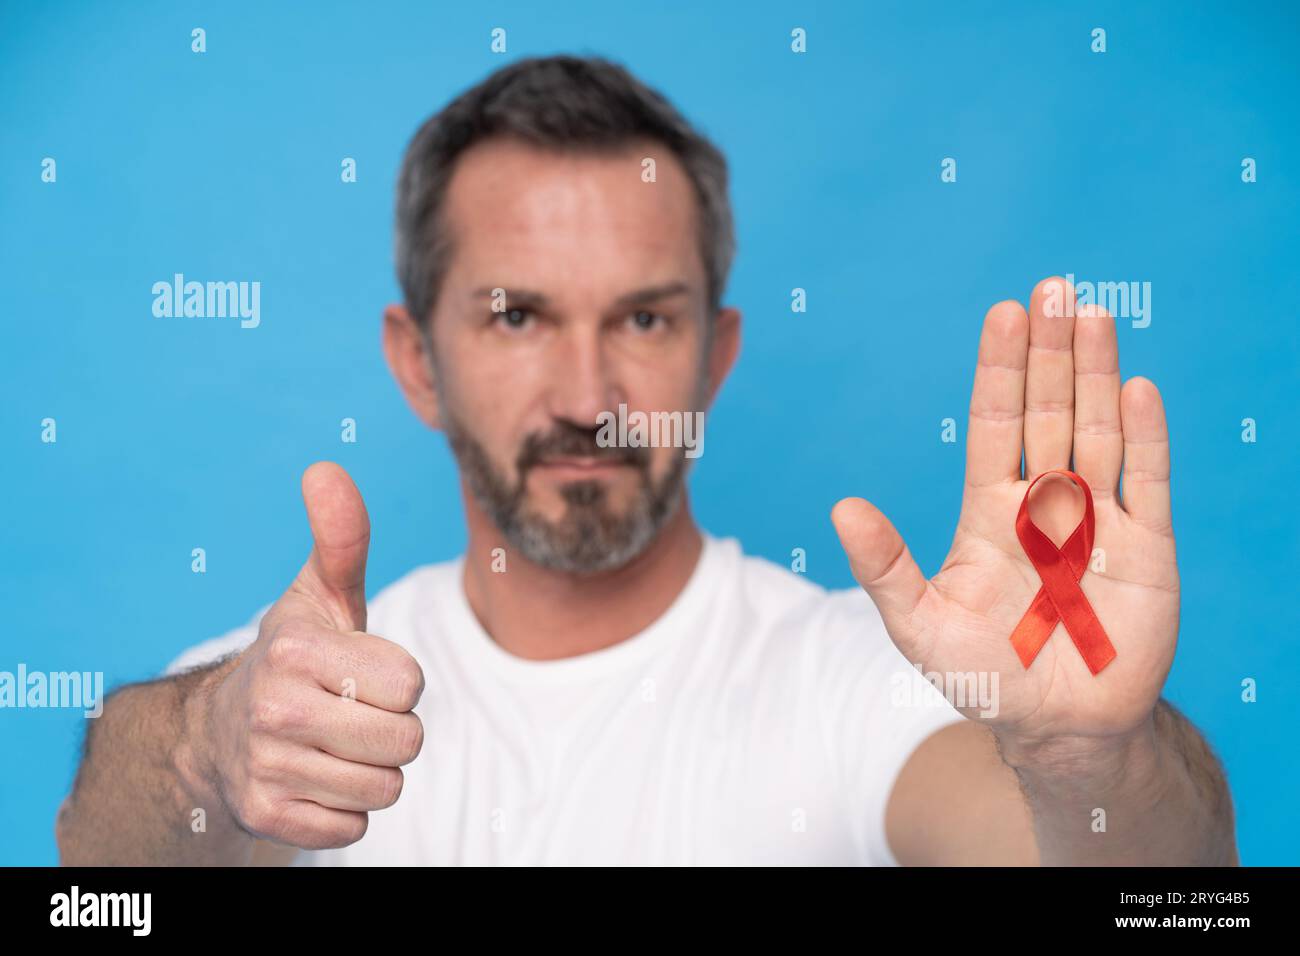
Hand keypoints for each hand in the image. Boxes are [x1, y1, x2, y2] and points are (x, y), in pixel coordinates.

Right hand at [191, 462, 425, 848]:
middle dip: (391, 730)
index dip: (398, 681)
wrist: (220, 736)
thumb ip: (340, 538)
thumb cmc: (295, 659)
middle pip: (405, 740)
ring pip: (384, 787)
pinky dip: (345, 811)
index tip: (362, 673)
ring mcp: (266, 766)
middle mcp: (274, 707)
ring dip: (371, 771)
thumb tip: (326, 468)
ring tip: (334, 746)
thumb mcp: (319, 595)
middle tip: (351, 714)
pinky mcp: (265, 817)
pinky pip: (354, 828)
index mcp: (296, 649)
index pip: (411, 684)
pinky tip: (315, 781)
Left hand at [832, 277, 1177, 760]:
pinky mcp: (1148, 549)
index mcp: (990, 510)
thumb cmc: (984, 675)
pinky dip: (1143, 436)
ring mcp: (1099, 520)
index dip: (998, 370)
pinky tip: (1136, 388)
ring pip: (1097, 431)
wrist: (1057, 728)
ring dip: (1095, 373)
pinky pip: (1148, 482)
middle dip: (1048, 352)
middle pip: (1048, 411)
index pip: (994, 423)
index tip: (1001, 313)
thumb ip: (885, 566)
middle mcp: (1045, 502)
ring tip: (1092, 314)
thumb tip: (840, 507)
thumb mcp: (921, 624)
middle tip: (1052, 287)